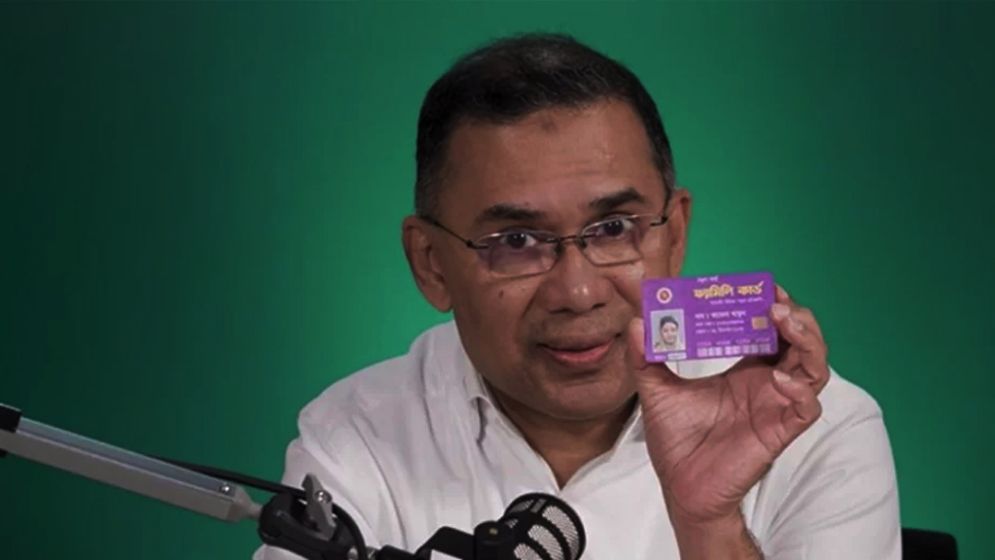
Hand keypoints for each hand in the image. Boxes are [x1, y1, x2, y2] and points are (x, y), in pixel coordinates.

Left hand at [627, 285, 828, 525]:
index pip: (770, 329)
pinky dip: (800, 389)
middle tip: (775, 301)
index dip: (772, 306)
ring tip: (784, 322)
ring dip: (807, 340)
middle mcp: (766, 382)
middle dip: (795, 316)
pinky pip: (807, 407)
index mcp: (744, 368)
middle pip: (801, 341)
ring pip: (814, 367)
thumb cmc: (676, 439)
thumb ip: (646, 356)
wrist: (680, 486)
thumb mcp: (655, 389)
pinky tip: (777, 378)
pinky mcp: (780, 431)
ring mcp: (776, 405)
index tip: (762, 286)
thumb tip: (637, 322)